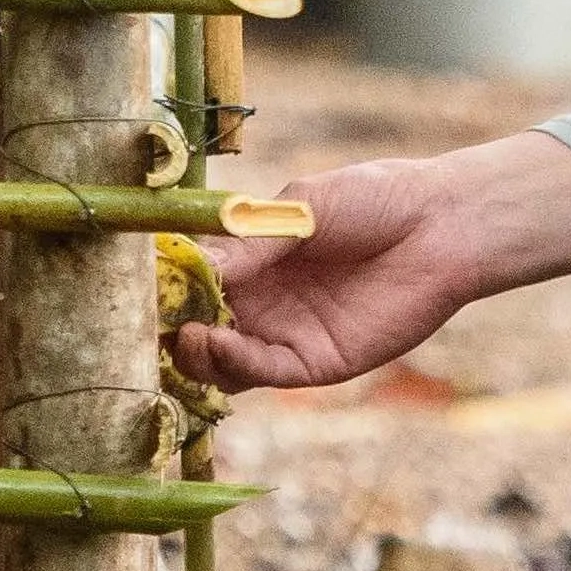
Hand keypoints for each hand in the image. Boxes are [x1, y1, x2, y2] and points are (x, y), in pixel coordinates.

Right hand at [175, 136, 570, 396]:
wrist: (441, 224)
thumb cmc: (373, 199)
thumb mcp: (299, 209)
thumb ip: (248, 244)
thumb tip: (188, 265)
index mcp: (251, 258)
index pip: (191, 279)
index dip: (160, 284)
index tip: (129, 283)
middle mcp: (260, 301)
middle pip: (195, 325)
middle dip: (165, 326)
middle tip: (140, 322)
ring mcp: (282, 334)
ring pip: (219, 360)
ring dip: (191, 351)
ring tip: (179, 332)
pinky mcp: (312, 363)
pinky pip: (259, 371)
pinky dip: (230, 361)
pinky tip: (213, 341)